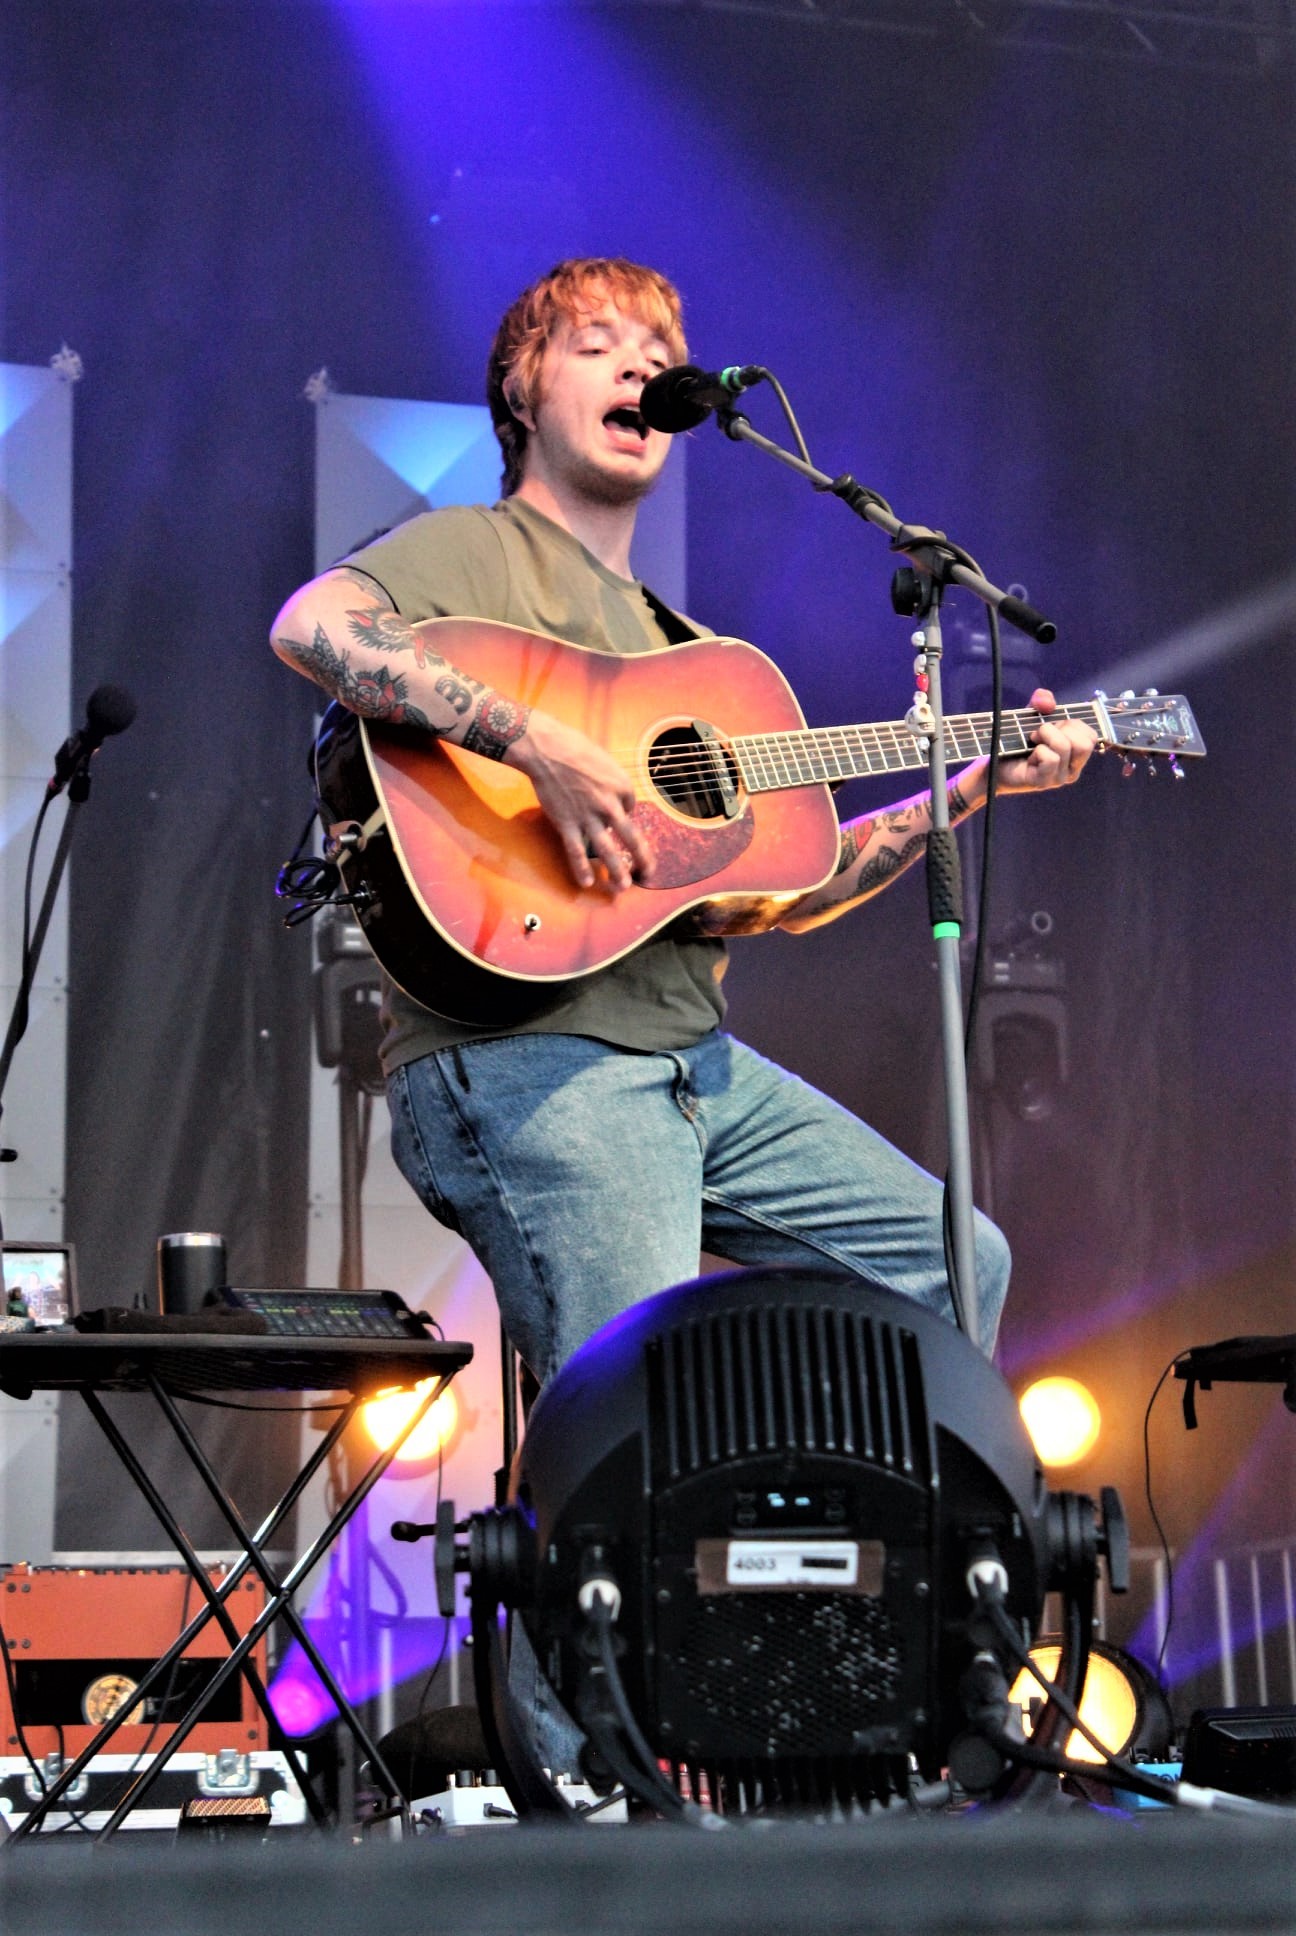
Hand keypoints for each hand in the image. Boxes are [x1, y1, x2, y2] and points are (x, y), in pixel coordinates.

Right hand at [505, 709, 652, 890]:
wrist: (546, 750)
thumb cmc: (575, 749)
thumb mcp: (604, 761)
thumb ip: (613, 783)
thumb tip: (616, 801)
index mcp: (622, 786)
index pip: (631, 808)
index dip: (625, 812)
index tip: (617, 813)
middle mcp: (610, 805)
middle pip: (631, 837)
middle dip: (642, 858)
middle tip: (649, 872)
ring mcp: (588, 817)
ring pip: (607, 850)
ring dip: (617, 872)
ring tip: (623, 887)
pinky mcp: (567, 824)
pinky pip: (576, 851)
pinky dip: (580, 869)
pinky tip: (586, 882)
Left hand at [996, 688, 1095, 793]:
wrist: (993, 764)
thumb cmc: (1017, 742)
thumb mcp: (1031, 716)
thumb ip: (1041, 702)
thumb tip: (1048, 702)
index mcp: (1076, 755)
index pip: (1091, 736)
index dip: (1073, 724)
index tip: (1053, 726)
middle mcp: (1072, 769)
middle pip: (1085, 743)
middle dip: (1061, 729)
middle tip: (1042, 734)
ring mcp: (1059, 778)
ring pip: (1065, 746)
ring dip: (1046, 735)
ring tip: (1033, 740)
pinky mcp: (1044, 782)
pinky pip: (1051, 759)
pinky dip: (1038, 750)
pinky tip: (1028, 756)